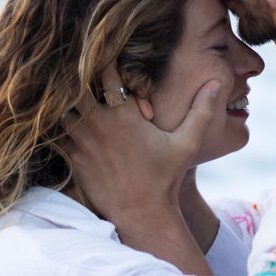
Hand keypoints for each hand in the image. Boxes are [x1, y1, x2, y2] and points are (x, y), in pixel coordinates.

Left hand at [62, 65, 223, 224]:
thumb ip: (201, 111)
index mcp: (125, 115)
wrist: (141, 215)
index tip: (108, 59)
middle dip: (80, 79)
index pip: (105, 72)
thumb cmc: (165, 179)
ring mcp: (83, 142)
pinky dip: (64, 127)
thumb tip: (216, 84)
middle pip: (76, 86)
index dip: (105, 61)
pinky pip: (59, 134)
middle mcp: (99, 125)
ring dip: (70, 103)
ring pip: (63, 109)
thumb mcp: (187, 144)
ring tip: (79, 100)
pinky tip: (73, 127)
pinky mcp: (74, 158)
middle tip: (87, 76)